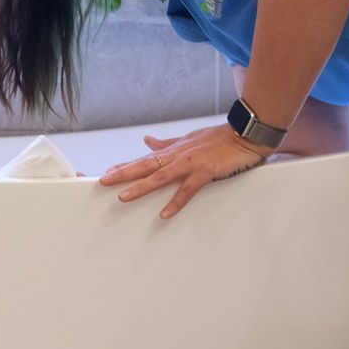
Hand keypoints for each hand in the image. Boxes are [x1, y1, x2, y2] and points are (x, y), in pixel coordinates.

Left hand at [98, 123, 269, 218]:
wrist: (244, 134)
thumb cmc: (218, 138)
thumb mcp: (188, 138)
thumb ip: (167, 143)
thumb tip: (147, 140)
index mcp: (173, 150)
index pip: (144, 158)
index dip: (125, 165)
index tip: (108, 171)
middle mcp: (177, 156)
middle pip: (145, 166)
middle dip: (124, 173)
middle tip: (104, 181)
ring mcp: (190, 164)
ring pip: (160, 177)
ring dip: (141, 186)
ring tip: (124, 197)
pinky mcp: (205, 172)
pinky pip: (187, 190)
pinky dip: (175, 202)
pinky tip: (164, 213)